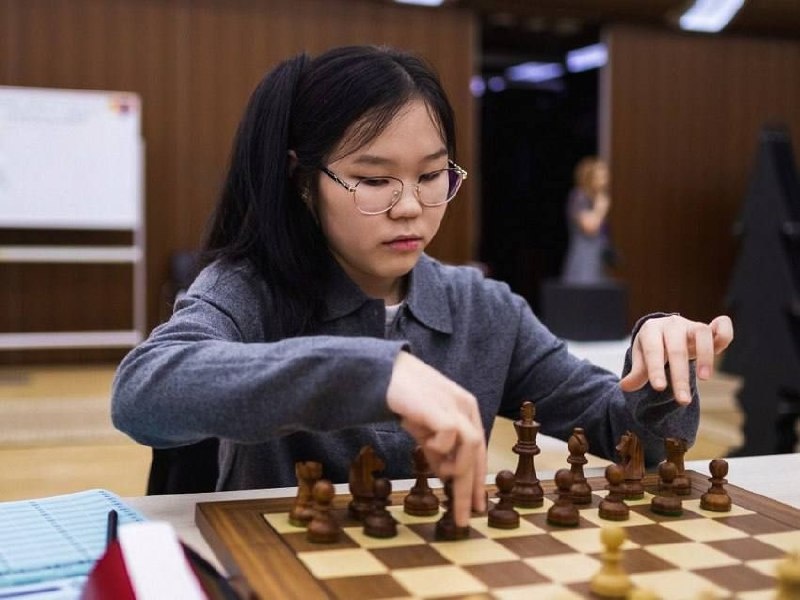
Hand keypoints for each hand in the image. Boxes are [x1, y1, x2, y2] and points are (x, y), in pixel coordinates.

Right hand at [386, 351, 486, 526]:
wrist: (383, 375)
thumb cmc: (404, 399)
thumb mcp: (424, 429)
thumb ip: (437, 450)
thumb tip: (446, 476)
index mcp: (465, 409)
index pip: (478, 450)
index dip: (477, 479)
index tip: (475, 506)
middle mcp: (465, 407)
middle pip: (477, 452)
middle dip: (472, 488)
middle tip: (466, 517)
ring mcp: (456, 406)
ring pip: (470, 448)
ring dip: (458, 471)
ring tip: (442, 478)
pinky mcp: (442, 408)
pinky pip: (450, 437)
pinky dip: (440, 448)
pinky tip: (426, 445)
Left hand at [619, 314, 733, 404]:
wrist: (664, 332)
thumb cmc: (652, 348)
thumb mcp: (642, 359)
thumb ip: (637, 373)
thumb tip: (624, 386)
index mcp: (651, 330)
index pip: (653, 351)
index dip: (656, 369)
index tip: (659, 388)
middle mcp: (671, 324)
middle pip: (676, 349)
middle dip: (679, 376)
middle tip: (682, 401)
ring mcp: (691, 325)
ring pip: (701, 334)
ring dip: (705, 357)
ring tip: (703, 379)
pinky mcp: (709, 329)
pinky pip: (722, 326)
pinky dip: (725, 333)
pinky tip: (722, 348)